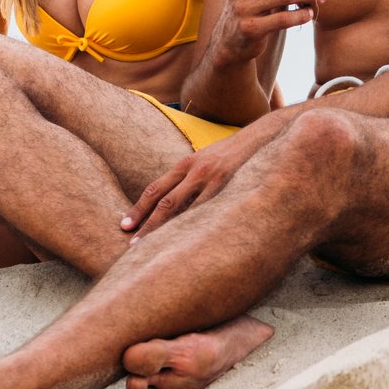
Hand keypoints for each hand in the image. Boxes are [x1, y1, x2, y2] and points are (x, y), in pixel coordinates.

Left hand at [122, 128, 269, 239]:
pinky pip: (208, 210)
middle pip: (164, 201)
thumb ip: (192, 177)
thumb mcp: (208, 158)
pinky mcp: (228, 185)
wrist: (263, 137)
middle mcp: (194, 170)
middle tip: (131, 245)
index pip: (155, 188)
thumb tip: (177, 201)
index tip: (125, 226)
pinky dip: (195, 227)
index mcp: (186, 163)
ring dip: (166, 230)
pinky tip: (188, 243)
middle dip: (146, 224)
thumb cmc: (234, 153)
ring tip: (155, 251)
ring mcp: (211, 177)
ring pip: (182, 208)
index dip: (139, 208)